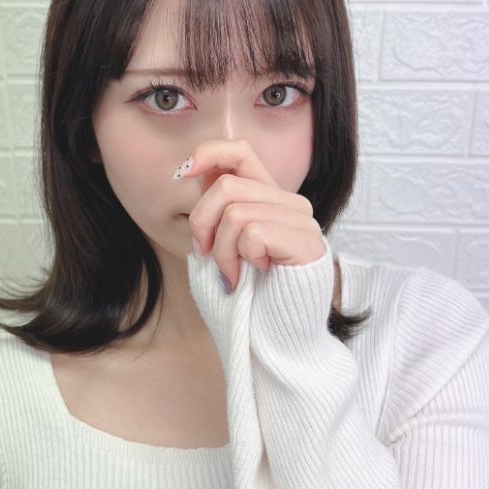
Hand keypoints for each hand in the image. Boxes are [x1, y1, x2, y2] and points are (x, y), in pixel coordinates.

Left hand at [172, 138, 326, 292]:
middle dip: (202, 223)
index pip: (240, 152)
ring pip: (236, 212)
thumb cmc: (247, 295)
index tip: (181, 174)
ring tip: (232, 273)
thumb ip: (215, 207)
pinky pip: (254, 234)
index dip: (208, 153)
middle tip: (205, 255)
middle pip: (227, 185)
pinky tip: (255, 274)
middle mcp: (289, 202)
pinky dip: (243, 258)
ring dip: (222, 250)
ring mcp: (302, 221)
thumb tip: (189, 169)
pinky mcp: (307, 242)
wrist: (276, 336)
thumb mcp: (222, 243)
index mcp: (268, 198)